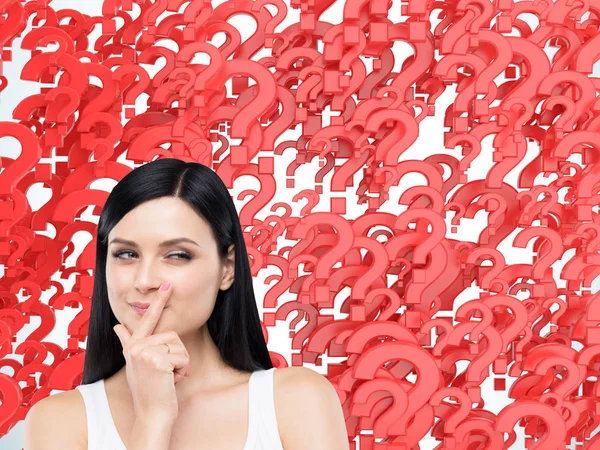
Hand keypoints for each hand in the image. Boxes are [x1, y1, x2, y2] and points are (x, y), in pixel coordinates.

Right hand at [113, 280, 190, 421]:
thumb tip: (118, 326)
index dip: (159, 301)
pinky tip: (170, 381)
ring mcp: (144, 353)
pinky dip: (182, 371)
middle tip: (165, 374)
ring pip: (179, 346)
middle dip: (176, 356)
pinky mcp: (156, 360)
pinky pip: (182, 357)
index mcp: (133, 346)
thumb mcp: (135, 365)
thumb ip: (127, 343)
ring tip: (167, 377)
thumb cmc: (150, 390)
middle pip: (172, 336)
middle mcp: (135, 347)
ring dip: (179, 364)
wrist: (152, 414)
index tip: (167, 284)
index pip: (147, 320)